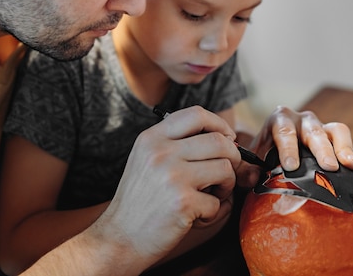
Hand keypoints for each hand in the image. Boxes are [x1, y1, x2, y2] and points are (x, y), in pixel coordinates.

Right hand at [93, 106, 239, 266]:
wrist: (118, 239)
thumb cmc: (140, 202)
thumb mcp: (148, 161)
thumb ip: (179, 145)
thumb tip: (230, 139)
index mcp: (152, 138)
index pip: (197, 114)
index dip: (220, 125)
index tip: (228, 139)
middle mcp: (161, 152)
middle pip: (220, 141)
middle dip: (233, 158)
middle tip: (226, 173)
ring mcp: (172, 176)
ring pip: (225, 168)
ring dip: (226, 186)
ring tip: (211, 196)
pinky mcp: (183, 202)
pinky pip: (218, 201)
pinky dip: (213, 212)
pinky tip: (196, 217)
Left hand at [237, 106, 352, 186]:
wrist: (271, 157)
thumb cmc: (260, 158)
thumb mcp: (250, 161)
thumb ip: (246, 169)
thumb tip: (253, 178)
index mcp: (279, 120)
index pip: (283, 130)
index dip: (288, 147)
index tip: (291, 166)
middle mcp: (304, 121)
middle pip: (314, 130)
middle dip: (321, 148)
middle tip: (328, 166)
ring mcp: (324, 131)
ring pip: (338, 132)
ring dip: (345, 149)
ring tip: (350, 166)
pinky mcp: (340, 146)